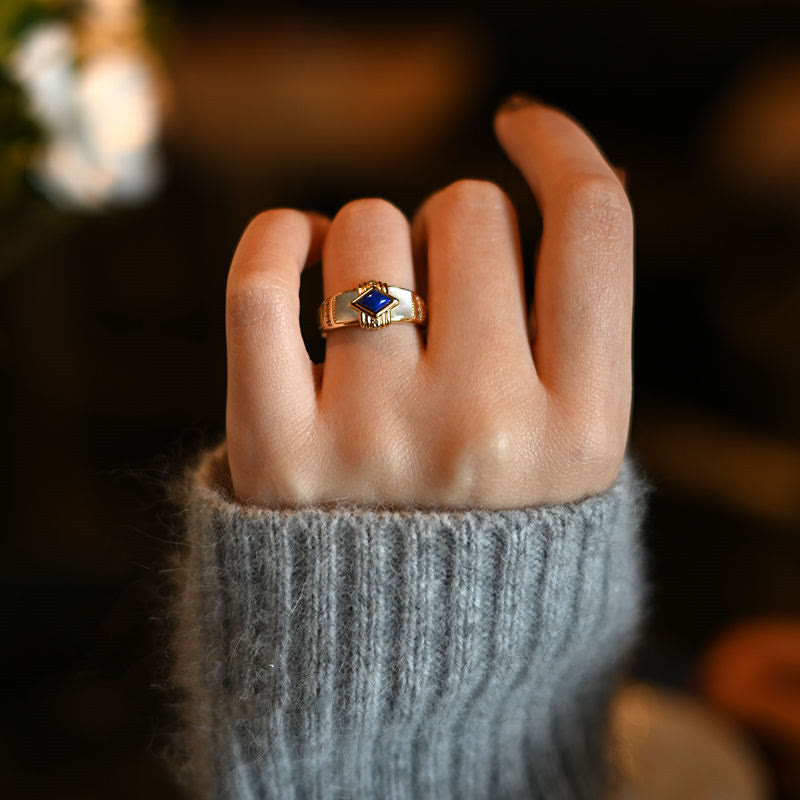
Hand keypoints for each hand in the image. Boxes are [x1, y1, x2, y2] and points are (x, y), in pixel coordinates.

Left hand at [224, 98, 633, 507]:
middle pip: (471, 214)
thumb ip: (582, 336)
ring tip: (375, 305)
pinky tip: (299, 251)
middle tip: (441, 296)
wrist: (393, 665)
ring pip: (368, 226)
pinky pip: (262, 279)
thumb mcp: (574, 460)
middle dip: (453, 232)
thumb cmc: (486, 542)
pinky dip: (277, 237)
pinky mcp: (275, 450)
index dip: (562, 147)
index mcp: (582, 432)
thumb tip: (571, 173)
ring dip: (372, 243)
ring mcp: (375, 439)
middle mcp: (486, 432)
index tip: (524, 127)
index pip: (593, 228)